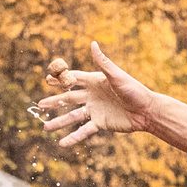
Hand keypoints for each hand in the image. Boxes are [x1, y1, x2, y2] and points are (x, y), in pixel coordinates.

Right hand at [31, 41, 186, 153]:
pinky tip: (62, 143)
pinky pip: (83, 131)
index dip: (59, 81)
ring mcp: (95, 111)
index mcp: (95, 82)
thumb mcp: (117, 76)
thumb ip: (103, 62)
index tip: (46, 80)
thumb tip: (92, 44)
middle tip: (39, 105)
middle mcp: (92, 96)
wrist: (146, 111)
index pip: (73, 80)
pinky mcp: (100, 123)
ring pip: (73, 117)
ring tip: (45, 127)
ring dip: (59, 122)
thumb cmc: (134, 90)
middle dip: (54, 102)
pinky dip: (73, 137)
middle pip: (68, 99)